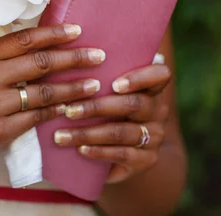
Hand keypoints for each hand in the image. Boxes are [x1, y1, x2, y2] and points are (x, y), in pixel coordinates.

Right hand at [0, 25, 106, 178]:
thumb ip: (4, 57)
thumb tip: (47, 43)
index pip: (23, 40)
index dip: (53, 34)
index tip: (78, 31)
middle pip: (39, 63)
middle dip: (74, 58)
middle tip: (98, 55)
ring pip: (44, 92)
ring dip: (74, 88)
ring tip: (94, 84)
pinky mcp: (0, 130)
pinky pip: (38, 116)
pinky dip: (58, 110)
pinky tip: (73, 106)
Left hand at [52, 64, 171, 182]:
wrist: (125, 153)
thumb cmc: (107, 111)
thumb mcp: (106, 93)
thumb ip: (98, 79)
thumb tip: (65, 61)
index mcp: (151, 88)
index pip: (159, 75)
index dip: (140, 78)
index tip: (114, 84)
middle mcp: (157, 111)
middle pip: (132, 105)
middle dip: (97, 107)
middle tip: (68, 110)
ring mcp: (154, 136)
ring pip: (121, 132)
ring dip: (88, 133)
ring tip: (62, 135)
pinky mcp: (147, 160)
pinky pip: (122, 154)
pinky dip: (98, 151)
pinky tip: (80, 149)